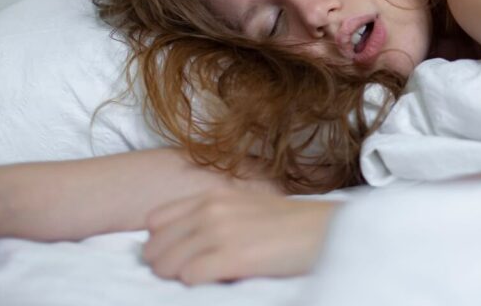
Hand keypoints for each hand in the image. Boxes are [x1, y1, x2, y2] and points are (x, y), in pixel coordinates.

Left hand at [142, 189, 337, 283]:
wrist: (326, 231)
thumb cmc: (290, 224)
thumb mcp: (246, 205)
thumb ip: (215, 214)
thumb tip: (186, 238)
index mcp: (212, 195)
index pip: (155, 220)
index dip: (161, 242)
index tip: (176, 255)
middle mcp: (211, 210)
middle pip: (155, 246)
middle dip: (164, 265)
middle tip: (185, 275)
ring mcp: (220, 232)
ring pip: (166, 264)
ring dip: (177, 278)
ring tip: (199, 281)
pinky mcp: (233, 257)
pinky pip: (189, 277)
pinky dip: (195, 285)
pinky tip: (214, 283)